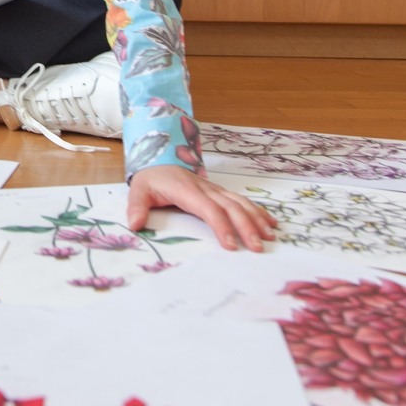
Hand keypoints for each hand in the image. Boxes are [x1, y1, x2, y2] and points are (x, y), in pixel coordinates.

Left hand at [126, 164, 277, 251]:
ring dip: (257, 219)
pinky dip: (257, 211)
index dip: (221, 226)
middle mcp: (206, 189)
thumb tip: (135, 224)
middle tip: (258, 247)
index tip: (231, 245)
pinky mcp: (220, 192)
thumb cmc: (151, 178)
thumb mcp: (138, 190)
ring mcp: (215, 190)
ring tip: (270, 236)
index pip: (209, 209)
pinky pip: (242, 200)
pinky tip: (270, 223)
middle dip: (247, 227)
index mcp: (187, 191)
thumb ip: (137, 207)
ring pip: (240, 202)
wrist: (159, 157)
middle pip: (231, 207)